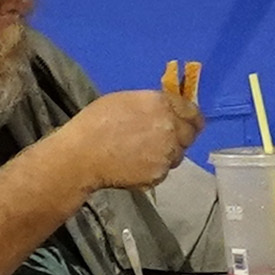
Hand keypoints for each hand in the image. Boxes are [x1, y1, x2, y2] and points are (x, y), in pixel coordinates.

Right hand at [57, 76, 197, 193]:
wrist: (82, 155)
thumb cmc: (95, 122)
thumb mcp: (124, 100)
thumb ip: (151, 104)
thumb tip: (164, 109)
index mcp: (161, 104)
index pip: (192, 111)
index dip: (192, 117)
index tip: (190, 122)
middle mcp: (170, 128)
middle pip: (190, 134)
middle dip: (181, 136)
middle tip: (165, 139)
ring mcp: (166, 153)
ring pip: (178, 154)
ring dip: (168, 153)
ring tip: (145, 153)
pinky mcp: (159, 174)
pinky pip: (164, 170)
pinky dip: (155, 169)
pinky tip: (137, 165)